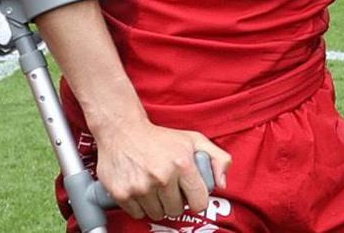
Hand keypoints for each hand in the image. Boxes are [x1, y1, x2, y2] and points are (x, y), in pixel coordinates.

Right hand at [94, 120, 230, 219]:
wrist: (121, 131)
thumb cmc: (159, 137)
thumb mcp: (194, 140)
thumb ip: (217, 158)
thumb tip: (222, 183)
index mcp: (182, 164)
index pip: (199, 202)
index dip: (197, 200)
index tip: (191, 195)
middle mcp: (162, 177)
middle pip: (176, 210)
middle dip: (175, 201)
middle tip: (169, 187)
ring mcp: (141, 187)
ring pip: (157, 214)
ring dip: (157, 204)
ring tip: (154, 187)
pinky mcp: (122, 193)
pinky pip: (138, 214)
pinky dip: (140, 206)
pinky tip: (141, 189)